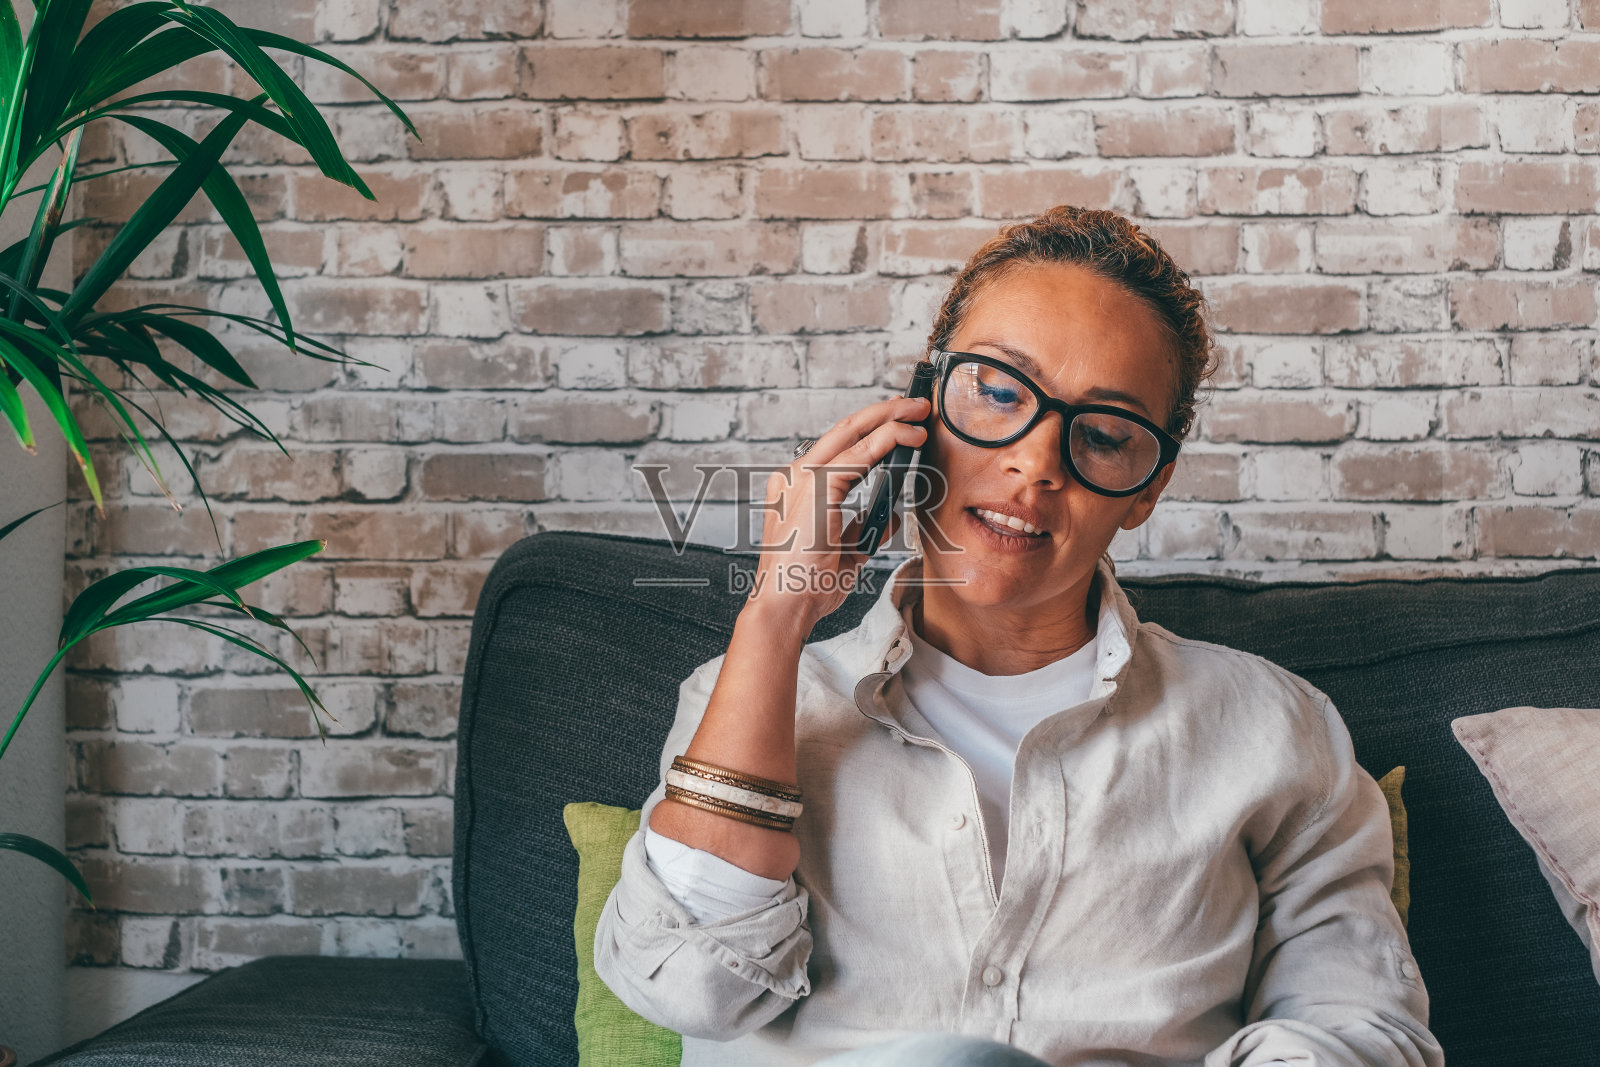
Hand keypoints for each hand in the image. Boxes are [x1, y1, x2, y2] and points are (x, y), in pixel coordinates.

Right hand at [746, 395, 930, 635]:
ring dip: (890, 418)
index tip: (898, 422)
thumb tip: (891, 516)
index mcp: (796, 488)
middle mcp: (794, 476)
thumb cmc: (807, 586)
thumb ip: (864, 530)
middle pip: (844, 429)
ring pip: (852, 433)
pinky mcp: (814, 487)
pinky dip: (887, 440)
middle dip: (884, 411)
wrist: (785, 607)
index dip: (871, 429)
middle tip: (915, 405)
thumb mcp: (846, 553)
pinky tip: (909, 437)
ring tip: (919, 412)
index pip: (838, 447)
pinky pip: (859, 455)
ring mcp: (801, 478)